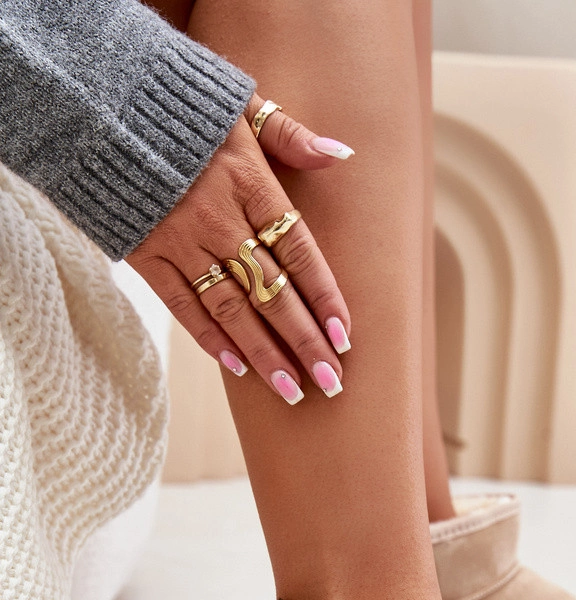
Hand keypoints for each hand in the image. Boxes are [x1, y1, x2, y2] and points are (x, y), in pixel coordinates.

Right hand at [126, 96, 353, 403]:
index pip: (298, 250)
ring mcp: (181, 241)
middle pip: (271, 291)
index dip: (323, 296)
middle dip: (304, 341)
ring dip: (265, 354)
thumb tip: (339, 155)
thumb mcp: (242, 105)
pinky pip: (183, 306)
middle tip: (331, 383)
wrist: (102, 106)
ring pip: (232, 310)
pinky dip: (211, 339)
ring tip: (293, 391)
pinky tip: (238, 368)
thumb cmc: (184, 110)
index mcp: (249, 183)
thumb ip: (290, 136)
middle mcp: (219, 218)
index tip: (345, 338)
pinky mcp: (146, 255)